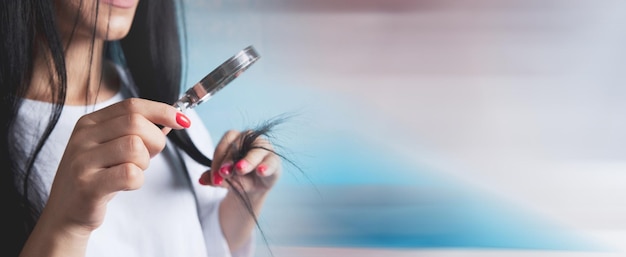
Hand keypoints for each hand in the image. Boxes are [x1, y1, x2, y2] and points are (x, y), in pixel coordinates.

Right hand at [40, 98, 189, 234]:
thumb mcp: (112, 148)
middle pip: (136, 123)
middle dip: (155, 141)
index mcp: (90, 122)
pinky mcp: (88, 186)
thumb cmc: (98, 177)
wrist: (67, 212)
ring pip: (135, 147)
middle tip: (150, 156)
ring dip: (144, 163)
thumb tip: (174, 119)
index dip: (162, 111)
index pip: (132, 106)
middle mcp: (83, 137)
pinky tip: (126, 185)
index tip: (183, 121)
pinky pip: (130, 174)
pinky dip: (138, 181)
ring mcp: (83, 161)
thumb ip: (137, 131)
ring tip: (132, 171)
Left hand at [199, 130, 280, 195]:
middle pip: (239, 144)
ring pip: (256, 151)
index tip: (215, 176)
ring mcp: (264, 148)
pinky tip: (261, 171)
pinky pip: (271, 161)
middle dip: (230, 159)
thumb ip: (215, 178)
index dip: (217, 160)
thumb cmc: (238, 177)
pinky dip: (266, 166)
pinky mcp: (274, 160)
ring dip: (248, 161)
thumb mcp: (225, 179)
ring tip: (240, 170)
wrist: (254, 188)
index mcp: (235, 139)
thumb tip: (202, 179)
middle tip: (224, 172)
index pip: (225, 144)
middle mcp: (250, 139)